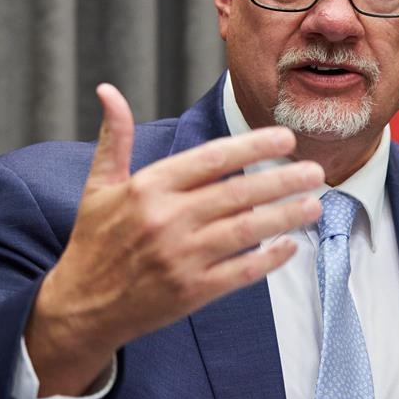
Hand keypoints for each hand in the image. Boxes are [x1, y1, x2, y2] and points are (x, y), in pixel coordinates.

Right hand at [25, 84, 323, 396]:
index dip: (253, 146)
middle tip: (317, 171)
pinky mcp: (192, 292)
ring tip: (315, 203)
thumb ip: (114, 138)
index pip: (212, 159)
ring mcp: (181, 258)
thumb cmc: (94, 241)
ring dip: (286, 216)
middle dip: (283, 180)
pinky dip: (269, 259)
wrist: (81, 306)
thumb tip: (108, 91)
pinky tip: (291, 245)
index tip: (285, 139)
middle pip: (239, 194)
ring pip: (247, 231)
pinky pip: (241, 272)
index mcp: (148, 188)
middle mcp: (167, 220)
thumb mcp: (98, 186)